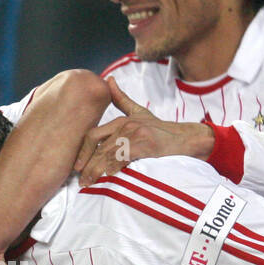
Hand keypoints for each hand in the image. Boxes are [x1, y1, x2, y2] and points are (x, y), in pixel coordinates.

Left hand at [74, 77, 214, 186]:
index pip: (93, 135)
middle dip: (87, 165)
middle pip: (98, 147)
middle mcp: (126, 125)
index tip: (77, 166)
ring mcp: (135, 134)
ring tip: (89, 184)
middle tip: (81, 181)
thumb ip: (122, 99)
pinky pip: (122, 159)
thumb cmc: (161, 130)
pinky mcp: (145, 144)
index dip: (82, 151)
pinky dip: (112, 170)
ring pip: (108, 155)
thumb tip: (109, 80)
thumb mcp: (139, 112)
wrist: (186, 139)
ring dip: (96, 171)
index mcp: (121, 120)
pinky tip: (107, 178)